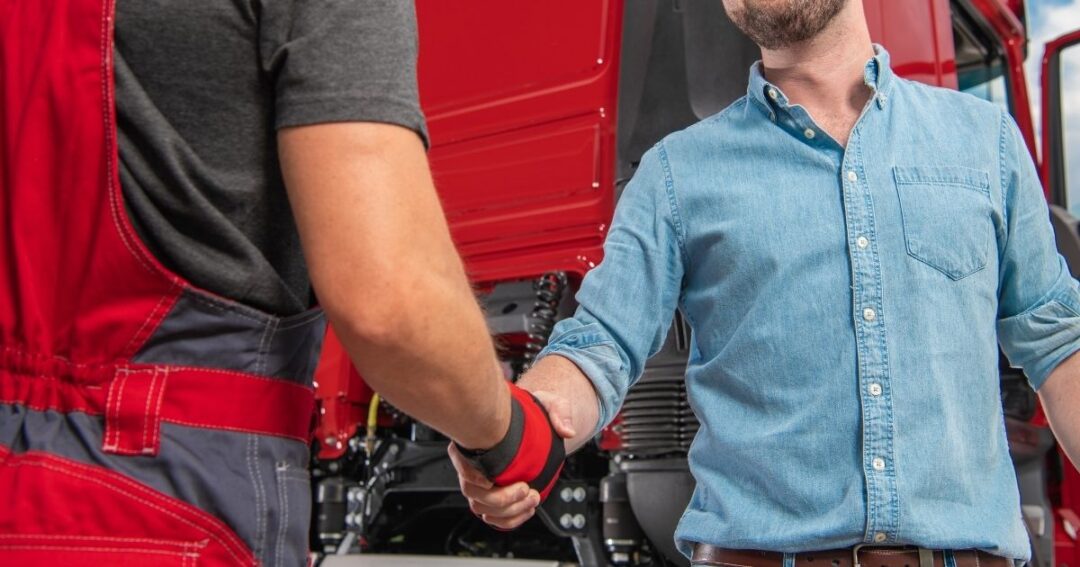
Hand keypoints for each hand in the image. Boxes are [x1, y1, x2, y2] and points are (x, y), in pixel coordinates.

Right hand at [447, 390, 575, 529]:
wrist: (536, 425)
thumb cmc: (534, 412)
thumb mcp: (549, 402)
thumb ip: (558, 411)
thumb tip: (567, 430)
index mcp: (479, 437)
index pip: (460, 458)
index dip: (470, 473)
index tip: (490, 480)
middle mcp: (475, 462)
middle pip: (471, 490)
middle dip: (500, 498)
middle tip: (525, 488)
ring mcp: (481, 482)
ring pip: (481, 507)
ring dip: (508, 510)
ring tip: (532, 498)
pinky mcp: (493, 496)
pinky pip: (492, 516)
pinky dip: (508, 520)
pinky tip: (527, 509)